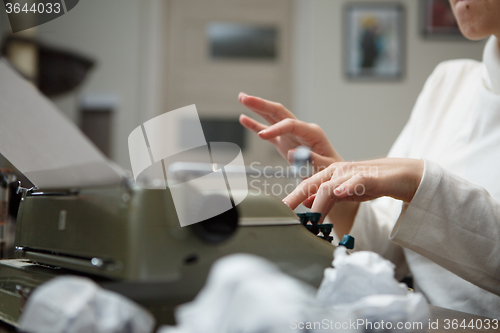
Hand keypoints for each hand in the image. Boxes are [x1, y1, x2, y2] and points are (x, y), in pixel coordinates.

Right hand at [238, 92, 341, 168]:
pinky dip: (256, 125)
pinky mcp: (285, 142)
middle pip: (279, 112)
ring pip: (272, 118)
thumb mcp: (325, 167)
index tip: (262, 136)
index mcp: (312, 132)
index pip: (290, 124)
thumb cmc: (331, 171)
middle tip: (245, 98)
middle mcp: (301, 129)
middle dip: (262, 104)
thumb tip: (293, 152)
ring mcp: (291, 135)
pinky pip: (268, 132)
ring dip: (257, 108)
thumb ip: (312, 159)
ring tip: (242, 98)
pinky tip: (244, 118)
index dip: (275, 128)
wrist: (332, 176)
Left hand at [283, 158, 423, 221]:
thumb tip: (306, 204)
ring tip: (312, 218)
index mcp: (328, 174)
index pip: (306, 187)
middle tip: (286, 212)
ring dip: (319, 203)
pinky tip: (340, 193)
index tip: (279, 211)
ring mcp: (352, 173)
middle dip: (296, 198)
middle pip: (312, 184)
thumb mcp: (343, 192)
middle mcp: (336, 171)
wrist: (400, 175)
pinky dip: (347, 187)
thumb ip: (325, 197)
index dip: (292, 199)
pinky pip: (356, 181)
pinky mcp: (370, 177)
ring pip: (330, 186)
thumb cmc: (370, 183)